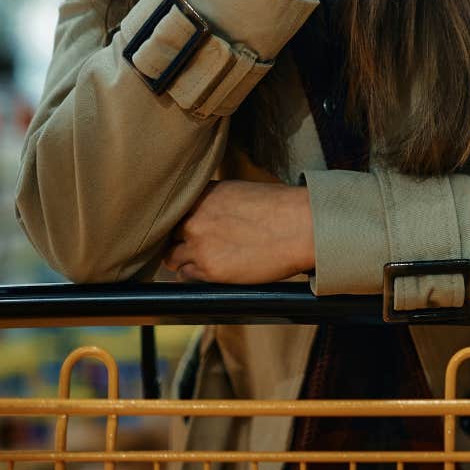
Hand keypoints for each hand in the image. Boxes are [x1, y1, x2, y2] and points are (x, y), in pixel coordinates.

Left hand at [162, 180, 315, 283]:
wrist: (302, 227)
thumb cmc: (281, 208)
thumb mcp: (240, 193)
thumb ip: (214, 203)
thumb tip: (204, 217)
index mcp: (202, 194)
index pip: (173, 211)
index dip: (179, 222)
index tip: (187, 229)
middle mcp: (194, 217)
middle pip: (168, 235)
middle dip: (179, 241)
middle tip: (196, 247)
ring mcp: (199, 244)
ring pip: (171, 259)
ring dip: (184, 261)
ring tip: (206, 260)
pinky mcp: (209, 269)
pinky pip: (187, 277)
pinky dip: (196, 276)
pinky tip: (214, 271)